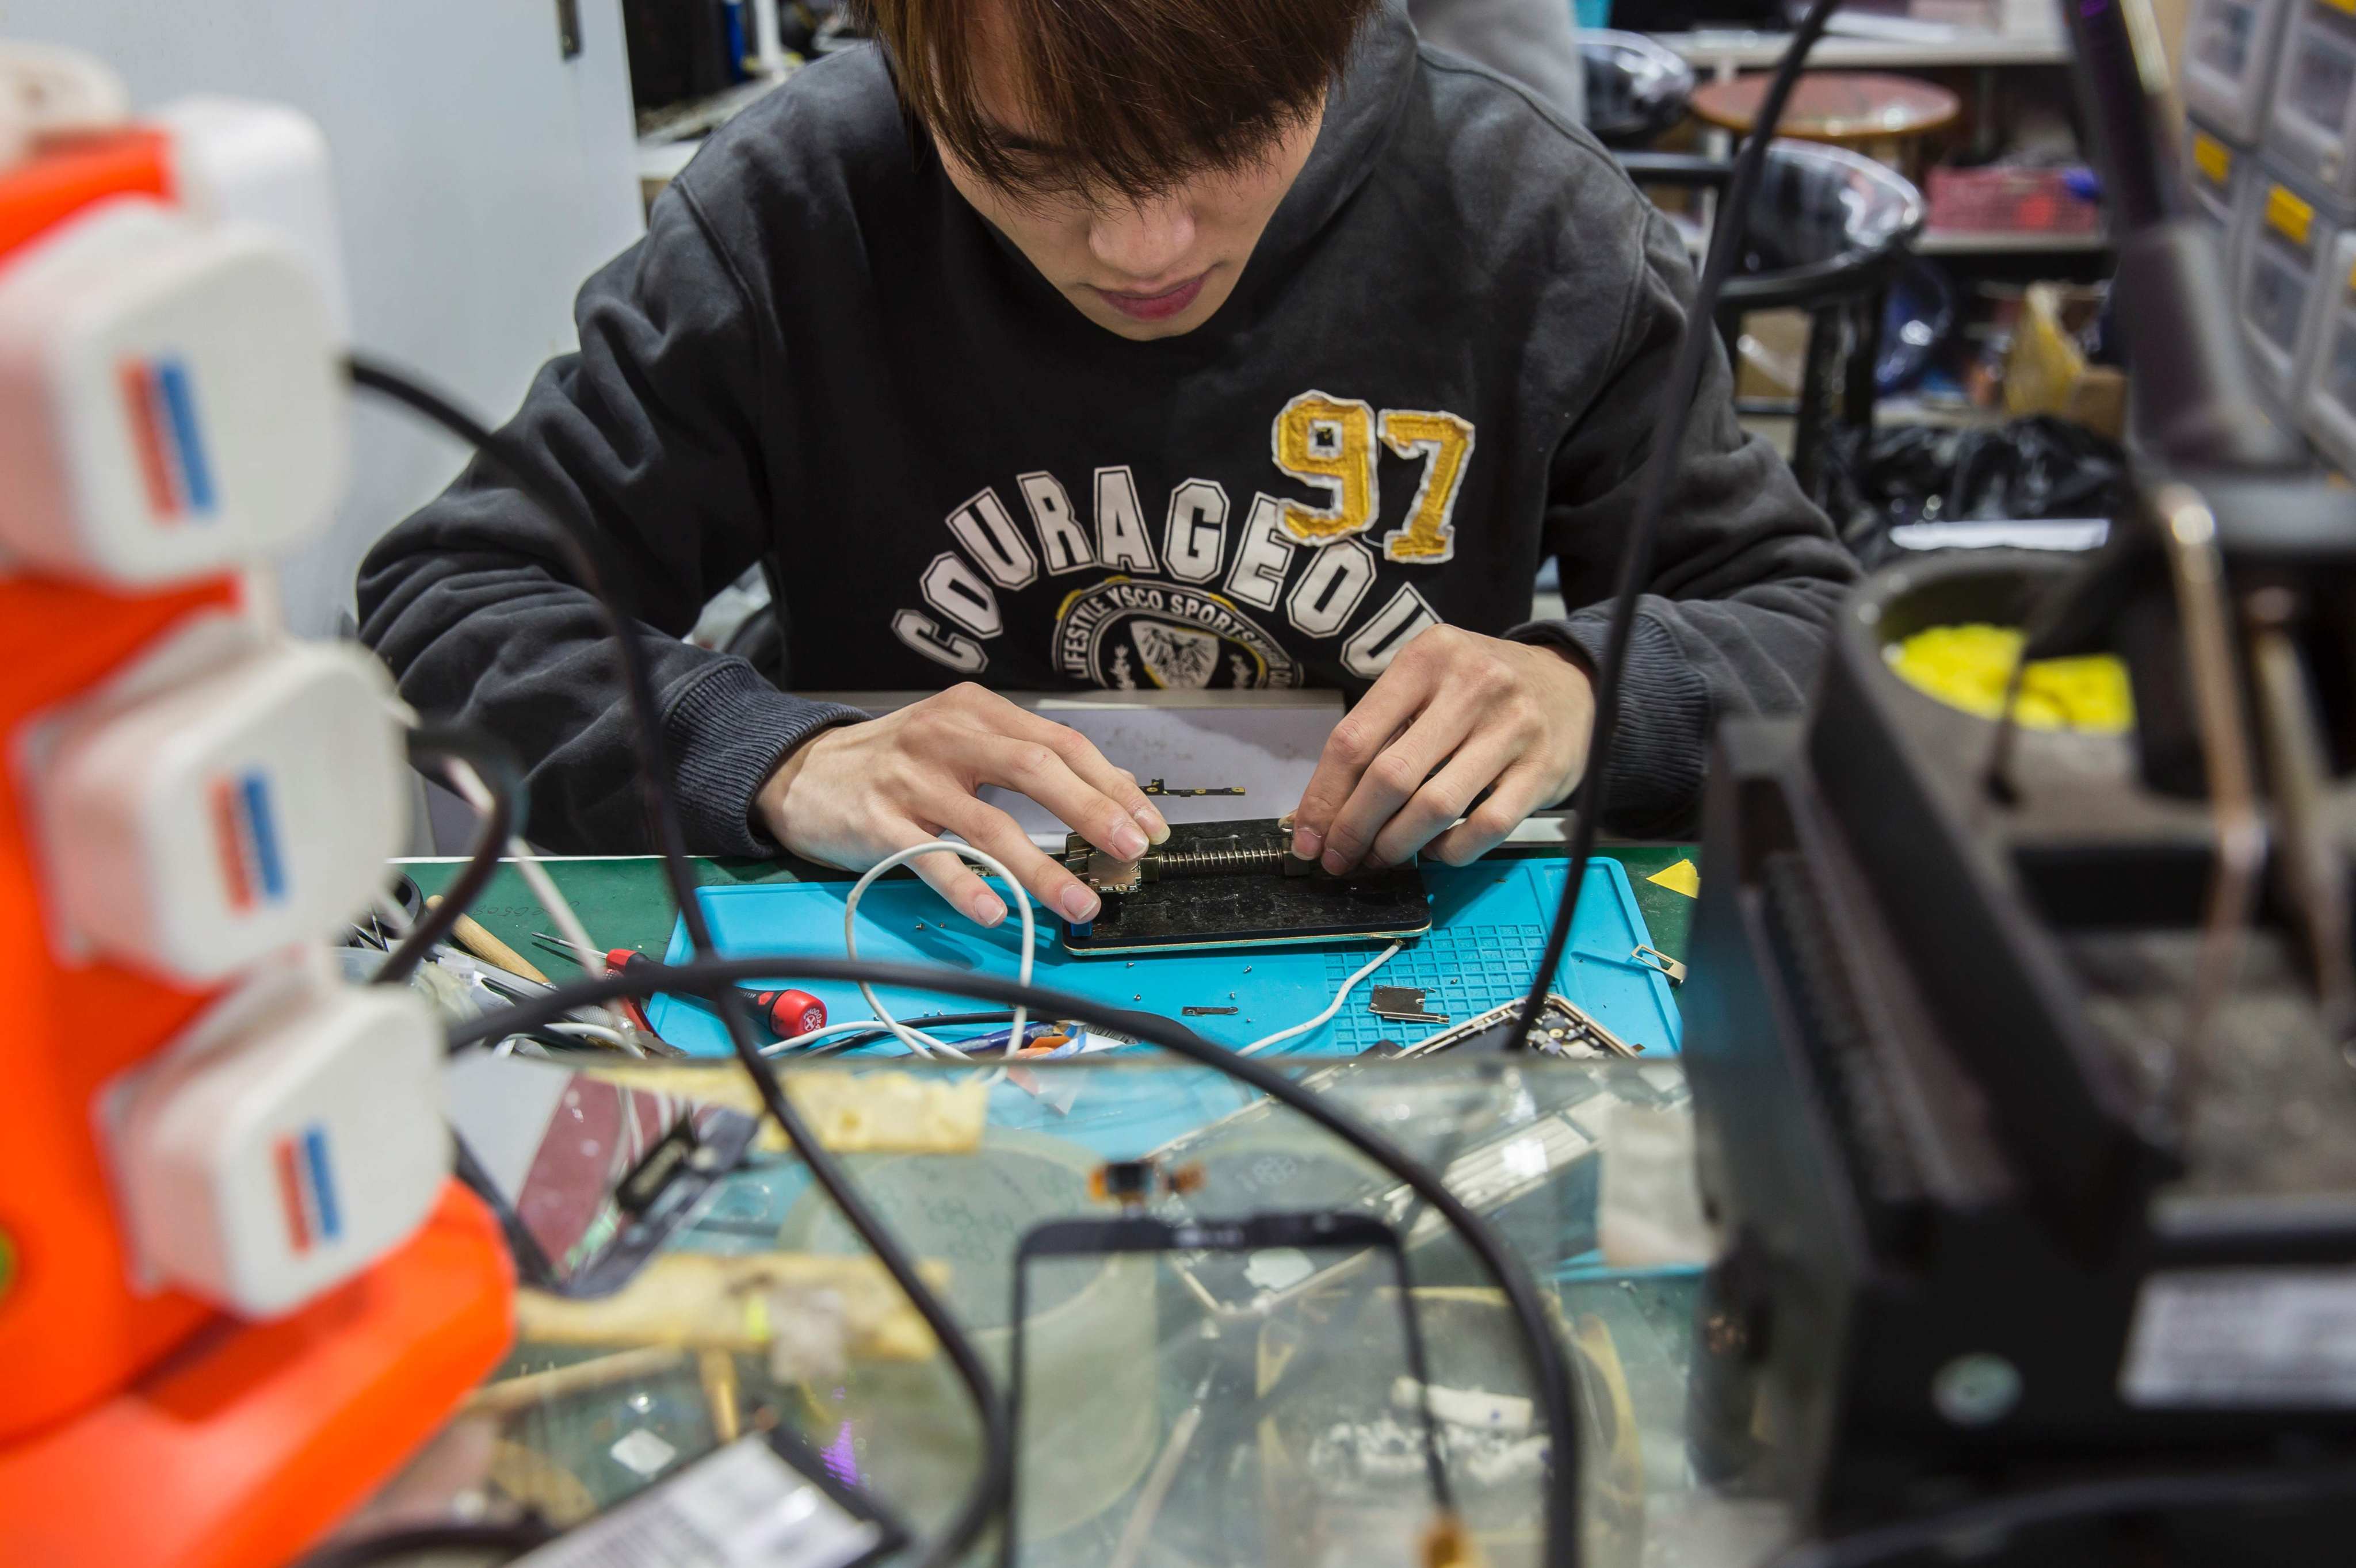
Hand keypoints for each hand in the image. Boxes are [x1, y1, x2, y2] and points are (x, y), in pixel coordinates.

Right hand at [755, 683, 1169, 925]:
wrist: (801, 771)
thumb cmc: (895, 763)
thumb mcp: (961, 743)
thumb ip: (1024, 763)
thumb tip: (1107, 798)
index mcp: (978, 712)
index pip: (1062, 743)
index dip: (1112, 785)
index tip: (1148, 824)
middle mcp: (947, 736)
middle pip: (1035, 769)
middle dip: (1092, 812)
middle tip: (1130, 851)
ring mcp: (911, 778)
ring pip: (989, 824)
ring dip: (1041, 869)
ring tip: (1078, 904)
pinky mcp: (878, 822)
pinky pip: (931, 859)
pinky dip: (967, 885)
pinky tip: (995, 911)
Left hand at [1290, 627, 1592, 871]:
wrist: (1573, 685)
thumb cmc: (1483, 691)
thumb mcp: (1430, 682)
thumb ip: (1380, 731)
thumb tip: (1322, 811)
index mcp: (1428, 657)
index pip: (1354, 738)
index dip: (1323, 797)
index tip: (1307, 837)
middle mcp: (1472, 685)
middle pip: (1390, 777)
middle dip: (1353, 830)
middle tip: (1338, 858)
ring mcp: (1513, 727)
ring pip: (1434, 808)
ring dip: (1396, 846)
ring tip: (1381, 857)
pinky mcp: (1543, 769)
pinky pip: (1484, 828)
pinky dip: (1450, 851)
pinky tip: (1436, 849)